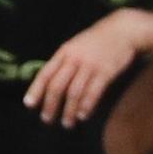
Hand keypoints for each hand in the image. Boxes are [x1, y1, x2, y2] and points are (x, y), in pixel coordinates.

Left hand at [25, 10, 145, 127]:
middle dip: (50, 105)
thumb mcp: (75, 45)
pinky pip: (93, 92)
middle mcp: (74, 59)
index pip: (45, 73)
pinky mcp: (106, 71)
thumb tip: (50, 82)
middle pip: (57, 85)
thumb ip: (64, 61)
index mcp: (64, 52)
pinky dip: (86, 105)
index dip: (36, 90)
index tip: (29, 104)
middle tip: (47, 119)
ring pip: (74, 92)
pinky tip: (83, 116)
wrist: (123, 30)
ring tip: (66, 123)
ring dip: (68, 110)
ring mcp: (90, 65)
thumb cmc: (97, 41)